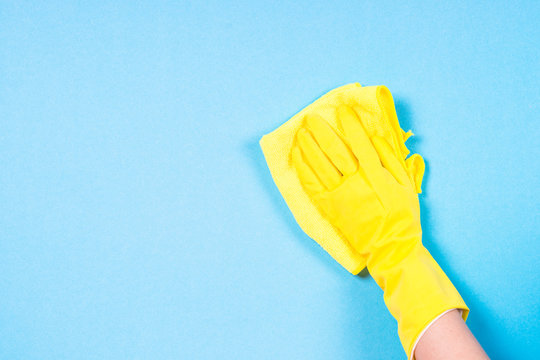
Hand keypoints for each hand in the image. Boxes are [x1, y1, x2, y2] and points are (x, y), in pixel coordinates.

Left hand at [292, 105, 420, 256]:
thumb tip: (376, 138)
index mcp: (376, 175)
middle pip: (334, 151)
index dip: (351, 125)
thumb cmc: (402, 215)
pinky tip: (298, 156)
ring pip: (319, 165)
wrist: (390, 247)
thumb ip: (392, 160)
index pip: (360, 143)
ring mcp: (339, 196)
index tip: (342, 110)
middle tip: (311, 118)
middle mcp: (355, 183)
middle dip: (321, 131)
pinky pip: (311, 185)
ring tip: (301, 132)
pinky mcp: (329, 207)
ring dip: (308, 147)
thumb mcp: (406, 185)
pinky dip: (303, 169)